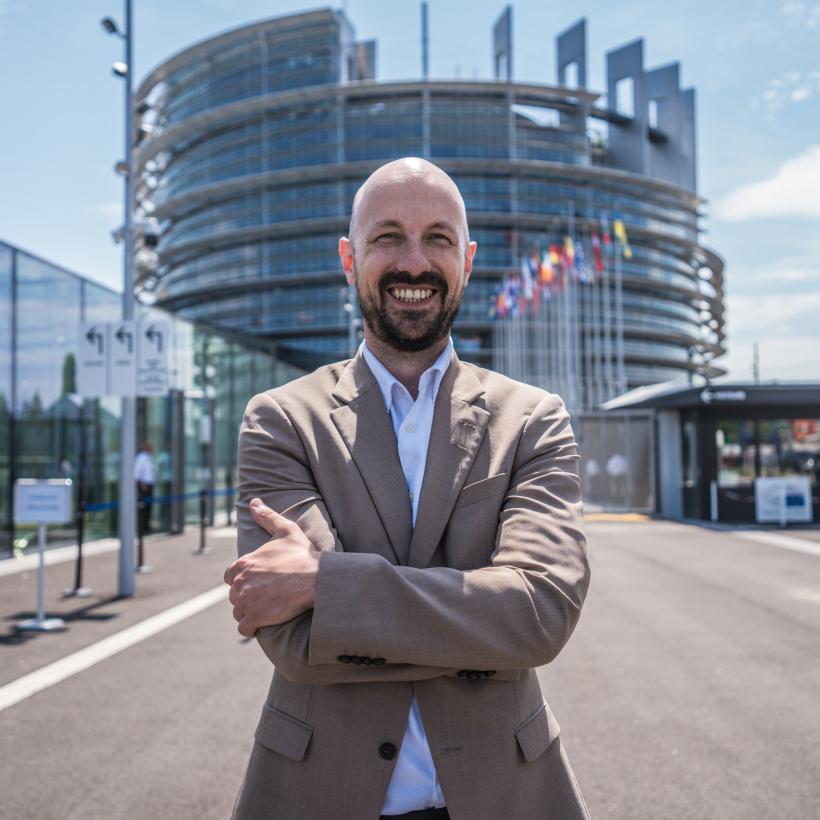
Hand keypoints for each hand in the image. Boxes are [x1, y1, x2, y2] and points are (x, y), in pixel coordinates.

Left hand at [224, 498, 319, 636]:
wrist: (316, 579)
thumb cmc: (302, 555)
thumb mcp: (285, 530)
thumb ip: (267, 516)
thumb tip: (254, 501)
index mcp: (244, 562)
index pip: (230, 576)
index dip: (243, 580)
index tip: (258, 582)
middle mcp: (240, 582)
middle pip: (235, 595)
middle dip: (247, 597)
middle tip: (267, 596)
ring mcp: (246, 601)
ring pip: (239, 612)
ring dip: (250, 613)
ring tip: (268, 609)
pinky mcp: (254, 618)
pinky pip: (244, 628)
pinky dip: (252, 627)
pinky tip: (265, 621)